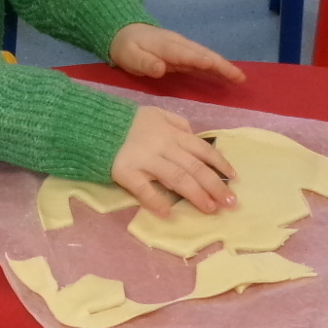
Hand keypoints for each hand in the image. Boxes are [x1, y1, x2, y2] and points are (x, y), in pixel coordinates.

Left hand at [109, 24, 246, 84]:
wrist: (124, 32)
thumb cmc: (126, 47)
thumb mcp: (129, 56)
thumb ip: (144, 62)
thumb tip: (160, 68)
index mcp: (166, 45)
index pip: (186, 54)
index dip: (201, 60)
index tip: (215, 66)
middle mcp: (179, 45)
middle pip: (203, 54)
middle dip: (222, 65)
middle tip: (240, 77)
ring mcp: (183, 49)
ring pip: (207, 57)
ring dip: (224, 67)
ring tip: (240, 78)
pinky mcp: (184, 55)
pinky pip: (202, 61)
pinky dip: (216, 67)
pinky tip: (227, 76)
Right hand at [112, 106, 237, 216]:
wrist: (94, 124)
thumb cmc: (129, 123)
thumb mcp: (157, 114)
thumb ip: (177, 124)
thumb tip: (195, 136)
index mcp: (172, 133)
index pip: (202, 149)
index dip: (220, 164)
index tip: (234, 179)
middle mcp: (163, 146)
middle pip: (194, 167)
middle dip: (215, 186)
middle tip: (230, 203)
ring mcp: (145, 160)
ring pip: (177, 178)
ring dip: (196, 195)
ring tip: (210, 209)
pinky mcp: (126, 172)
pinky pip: (143, 189)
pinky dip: (156, 201)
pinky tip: (168, 213)